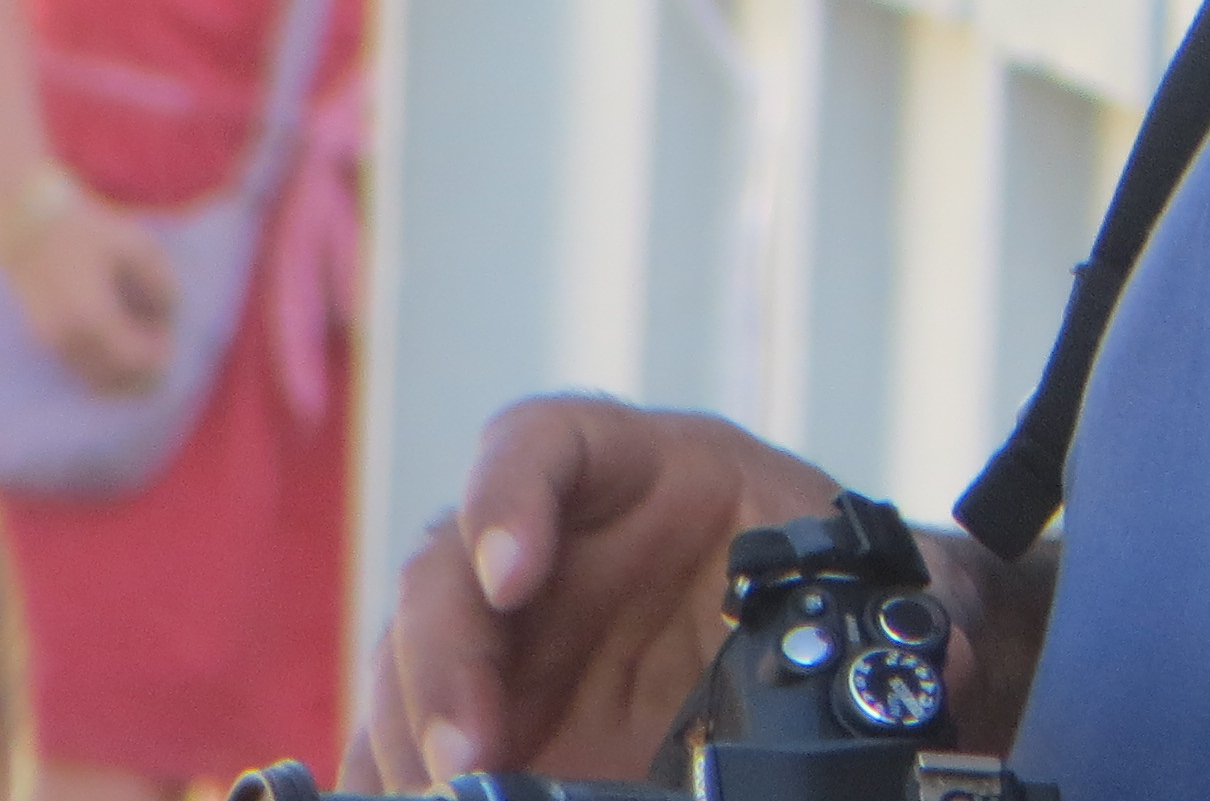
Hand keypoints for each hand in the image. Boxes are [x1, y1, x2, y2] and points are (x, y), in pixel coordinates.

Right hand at [0, 189, 176, 394]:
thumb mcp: (139, 249)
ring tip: (141, 339)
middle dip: (144, 371)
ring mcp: (52, 344)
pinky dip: (104, 367)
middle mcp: (69, 341)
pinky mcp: (44, 341)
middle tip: (159, 341)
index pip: (135, 361)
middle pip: (115, 381)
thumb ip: (161, 284)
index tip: (169, 332)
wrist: (28, 230)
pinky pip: (80, 370)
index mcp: (94, 319)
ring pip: (95, 381)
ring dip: (124, 372)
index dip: (160, 355)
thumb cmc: (88, 234)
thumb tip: (171, 317)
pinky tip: (119, 341)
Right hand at [346, 396, 836, 788]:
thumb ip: (761, 598)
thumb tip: (742, 685)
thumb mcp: (804, 566)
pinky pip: (402, 731)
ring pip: (407, 657)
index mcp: (623, 466)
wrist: (815, 641)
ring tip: (441, 792)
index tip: (512, 577)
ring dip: (411, 729)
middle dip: (444, 659)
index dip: (509, 498)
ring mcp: (501, 626)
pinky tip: (406, 800)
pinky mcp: (484, 704)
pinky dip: (393, 770)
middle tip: (468, 749)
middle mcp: (541, 539)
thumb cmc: (812, 577)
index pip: (538, 445)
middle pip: (445, 569)